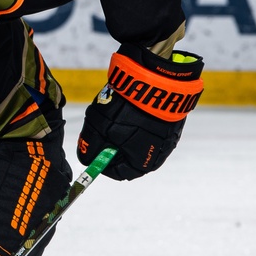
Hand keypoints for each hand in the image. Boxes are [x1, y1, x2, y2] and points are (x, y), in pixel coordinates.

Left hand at [77, 44, 202, 179]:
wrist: (155, 83)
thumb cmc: (126, 111)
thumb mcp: (98, 130)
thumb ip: (89, 148)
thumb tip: (85, 158)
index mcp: (141, 164)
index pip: (117, 172)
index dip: (101, 162)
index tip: (92, 149)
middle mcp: (157, 155)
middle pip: (127, 156)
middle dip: (111, 144)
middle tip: (102, 128)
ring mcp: (167, 139)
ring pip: (136, 141)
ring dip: (123, 132)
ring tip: (116, 115)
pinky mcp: (170, 124)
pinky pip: (148, 128)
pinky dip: (136, 122)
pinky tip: (130, 108)